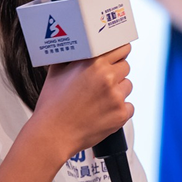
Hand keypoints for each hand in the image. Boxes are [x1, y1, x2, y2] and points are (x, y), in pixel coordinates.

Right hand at [31, 43, 134, 158]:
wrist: (53, 133)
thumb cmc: (53, 105)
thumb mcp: (56, 72)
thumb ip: (71, 57)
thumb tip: (78, 50)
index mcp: (93, 63)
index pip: (121, 48)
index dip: (117, 52)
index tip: (115, 56)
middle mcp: (107, 78)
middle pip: (126, 66)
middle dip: (116, 71)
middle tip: (101, 80)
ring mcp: (116, 97)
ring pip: (128, 85)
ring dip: (118, 89)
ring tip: (99, 98)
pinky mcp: (121, 114)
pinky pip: (129, 106)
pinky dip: (119, 108)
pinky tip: (103, 111)